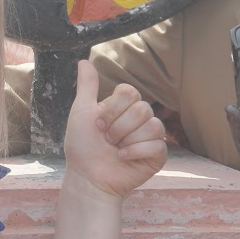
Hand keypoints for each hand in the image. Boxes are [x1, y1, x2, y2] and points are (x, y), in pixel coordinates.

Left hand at [61, 59, 165, 200]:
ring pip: (153, 125)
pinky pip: (158, 145)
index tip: (98, 124)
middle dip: (118, 127)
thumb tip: (83, 61)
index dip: (112, 109)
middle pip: (142, 109)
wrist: (87, 177)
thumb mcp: (81, 113)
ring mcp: (150, 137)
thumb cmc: (82, 147)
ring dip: (127, 140)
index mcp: (124, 107)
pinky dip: (136, 152)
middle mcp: (139, 119)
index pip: (130, 92)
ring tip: (116, 150)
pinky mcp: (157, 156)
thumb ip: (87, 87)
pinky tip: (124, 158)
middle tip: (107, 139)